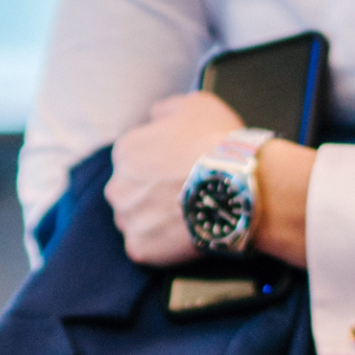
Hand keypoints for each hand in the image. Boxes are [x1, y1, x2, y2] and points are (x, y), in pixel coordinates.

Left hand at [106, 91, 242, 263]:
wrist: (236, 188)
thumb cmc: (217, 145)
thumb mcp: (196, 105)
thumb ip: (168, 110)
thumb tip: (156, 116)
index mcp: (126, 150)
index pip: (134, 160)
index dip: (159, 168)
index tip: (178, 174)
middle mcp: (118, 184)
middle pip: (130, 192)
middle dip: (151, 195)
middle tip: (182, 198)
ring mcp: (127, 218)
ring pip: (135, 221)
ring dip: (154, 221)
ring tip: (184, 221)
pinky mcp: (140, 248)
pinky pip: (145, 249)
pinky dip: (161, 247)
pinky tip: (182, 239)